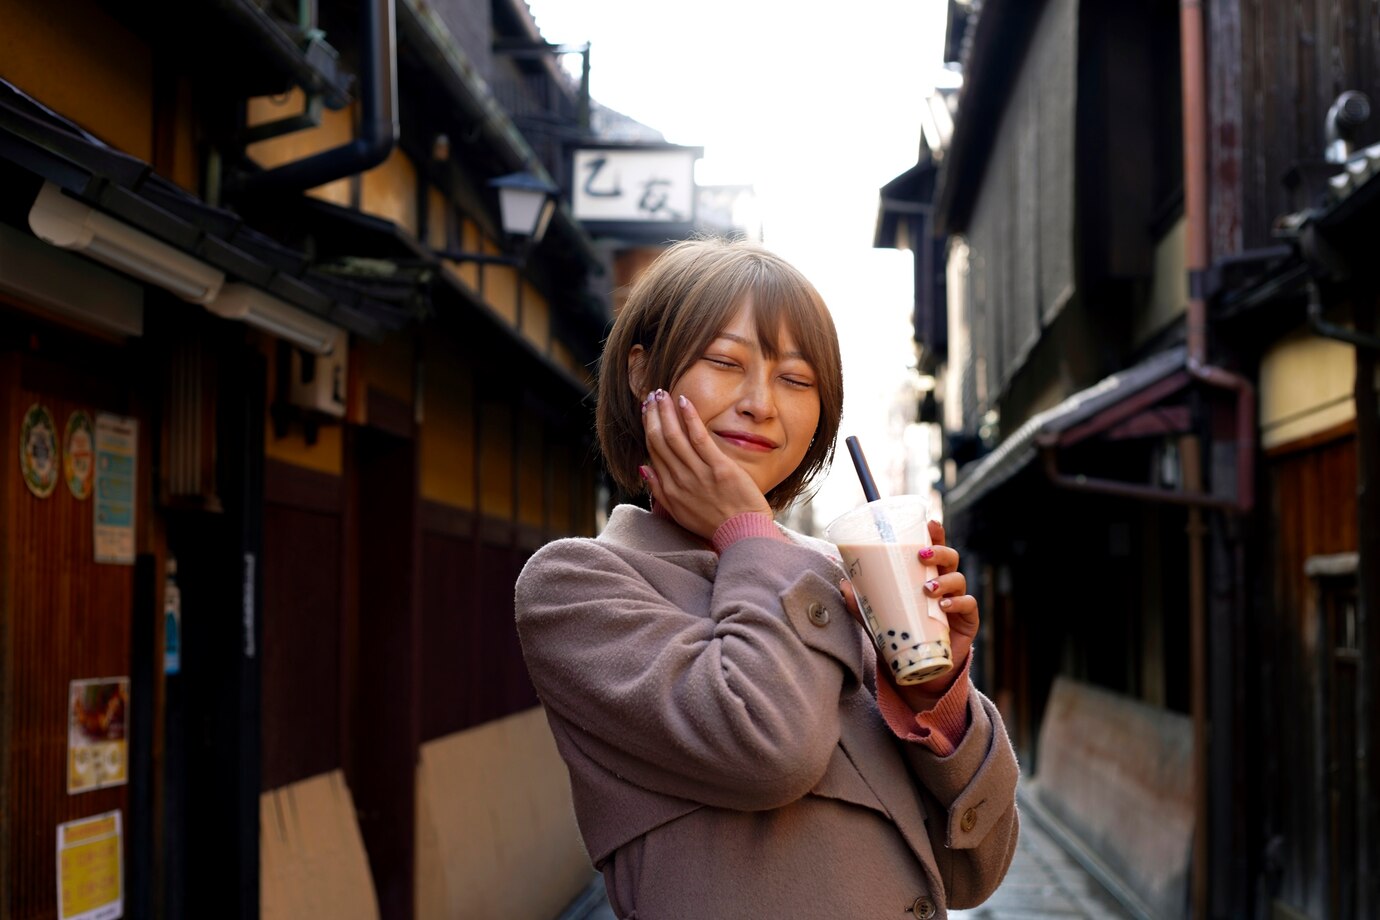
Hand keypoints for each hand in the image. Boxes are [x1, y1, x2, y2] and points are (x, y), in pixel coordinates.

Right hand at [640, 389, 771, 541]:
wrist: (742, 534)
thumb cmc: (714, 524)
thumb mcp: (679, 513)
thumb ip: (659, 491)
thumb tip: (643, 468)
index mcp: (670, 490)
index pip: (653, 452)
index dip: (649, 428)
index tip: (648, 412)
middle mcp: (680, 480)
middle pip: (661, 440)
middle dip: (654, 415)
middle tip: (652, 396)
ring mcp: (699, 473)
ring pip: (675, 437)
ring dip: (666, 412)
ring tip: (661, 393)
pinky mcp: (719, 468)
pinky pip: (699, 438)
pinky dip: (690, 419)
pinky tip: (683, 402)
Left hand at [839, 520, 978, 703]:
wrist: (922, 670)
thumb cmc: (903, 635)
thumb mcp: (879, 619)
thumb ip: (862, 604)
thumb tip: (843, 585)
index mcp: (926, 576)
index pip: (934, 549)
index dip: (935, 534)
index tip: (929, 523)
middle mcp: (945, 584)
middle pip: (950, 558)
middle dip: (939, 552)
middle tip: (921, 555)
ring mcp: (958, 601)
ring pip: (958, 579)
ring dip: (944, 580)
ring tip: (927, 589)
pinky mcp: (967, 621)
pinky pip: (968, 605)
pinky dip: (958, 602)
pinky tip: (945, 606)